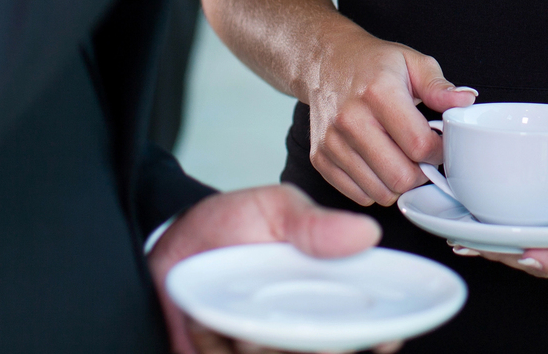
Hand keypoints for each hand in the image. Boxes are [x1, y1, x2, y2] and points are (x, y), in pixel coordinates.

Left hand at [148, 183, 399, 353]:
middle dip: (313, 342)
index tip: (383, 338)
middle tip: (285, 320)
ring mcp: (264, 347)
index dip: (380, 333)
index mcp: (323, 289)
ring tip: (229, 305)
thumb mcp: (272, 208)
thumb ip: (312, 222)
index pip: (365, 321)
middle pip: (325, 349)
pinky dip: (216, 344)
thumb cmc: (227, 226)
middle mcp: (298, 325)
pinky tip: (205, 321)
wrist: (163, 248)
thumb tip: (366, 233)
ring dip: (256, 340)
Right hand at [308, 31, 477, 206]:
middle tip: (422, 158)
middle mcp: (350, 119)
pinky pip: (359, 195)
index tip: (440, 145)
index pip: (419, 145)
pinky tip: (380, 165)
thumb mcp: (412, 62)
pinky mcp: (320, 158)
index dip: (439, 152)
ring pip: (380, 192)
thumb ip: (440, 87)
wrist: (326, 63)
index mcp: (378, 93)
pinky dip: (375, 187)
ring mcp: (332, 142)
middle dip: (420, 173)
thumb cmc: (372, 64)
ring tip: (401, 159)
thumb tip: (466, 101)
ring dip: (398, 183)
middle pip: (400, 177)